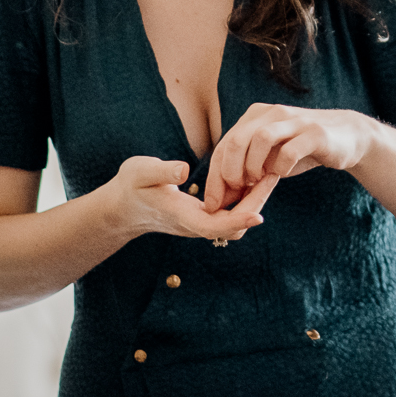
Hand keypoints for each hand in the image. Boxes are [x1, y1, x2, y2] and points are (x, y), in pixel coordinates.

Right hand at [110, 155, 270, 242]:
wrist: (121, 206)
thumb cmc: (130, 186)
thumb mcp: (140, 172)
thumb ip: (161, 172)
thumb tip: (183, 170)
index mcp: (180, 216)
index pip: (214, 226)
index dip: (238, 220)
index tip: (260, 213)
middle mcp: (194, 224)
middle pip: (232, 226)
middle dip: (256, 203)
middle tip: (274, 173)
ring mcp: (199, 222)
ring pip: (234, 221)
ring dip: (253, 201)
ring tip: (268, 172)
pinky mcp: (202, 216)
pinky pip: (229, 214)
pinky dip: (244, 199)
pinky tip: (252, 176)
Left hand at [204, 104, 374, 212]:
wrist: (347, 136)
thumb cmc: (301, 149)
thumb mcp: (269, 158)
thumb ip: (245, 171)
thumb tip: (218, 201)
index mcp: (256, 116)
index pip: (225, 145)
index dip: (215, 177)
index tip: (214, 203)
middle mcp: (272, 113)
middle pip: (237, 139)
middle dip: (230, 172)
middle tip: (237, 191)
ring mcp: (294, 121)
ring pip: (260, 138)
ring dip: (253, 167)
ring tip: (257, 181)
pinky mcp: (315, 133)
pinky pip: (289, 151)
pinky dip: (281, 168)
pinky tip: (282, 174)